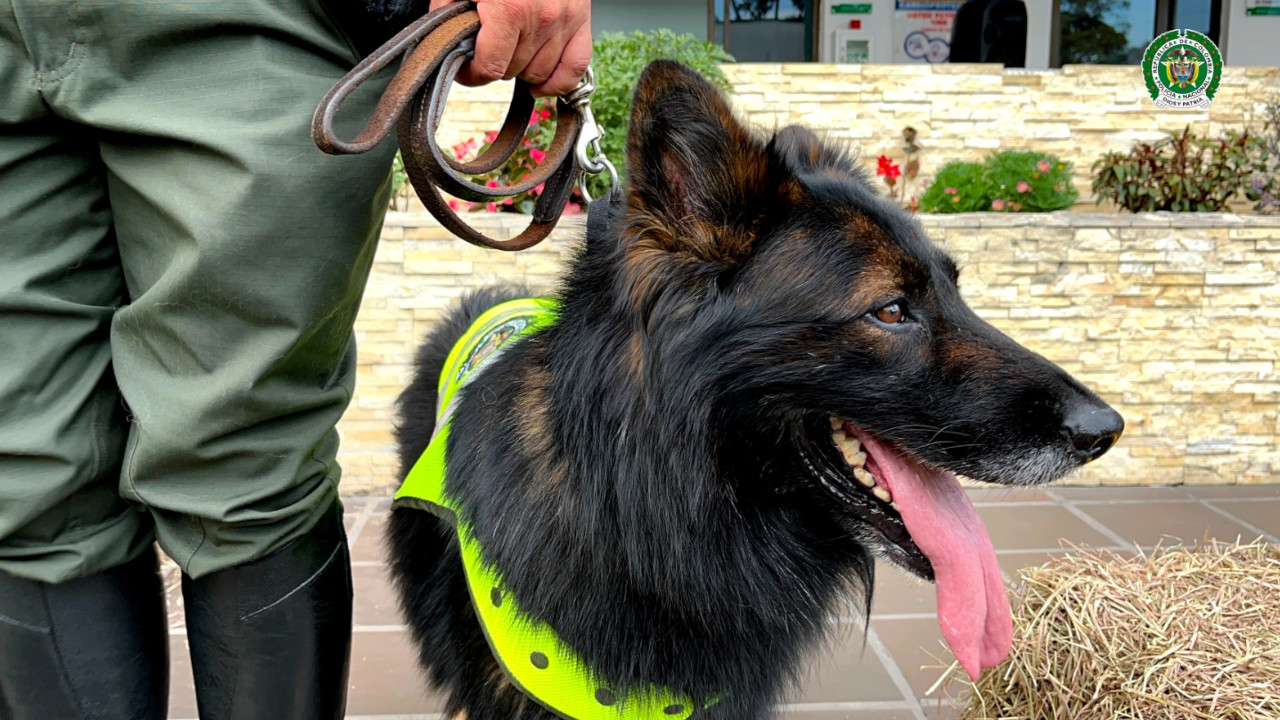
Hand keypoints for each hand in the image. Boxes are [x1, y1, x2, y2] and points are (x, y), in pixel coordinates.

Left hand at [429, 0, 591, 96]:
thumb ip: (447, 10)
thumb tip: (444, 39)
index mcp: (509, 9)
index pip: (490, 68)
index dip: (472, 75)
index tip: (466, 69)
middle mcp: (541, 18)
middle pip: (513, 70)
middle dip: (495, 64)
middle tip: (486, 49)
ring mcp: (564, 20)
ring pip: (540, 72)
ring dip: (522, 68)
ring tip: (510, 52)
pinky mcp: (581, 19)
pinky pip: (576, 66)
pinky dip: (559, 81)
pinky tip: (541, 82)